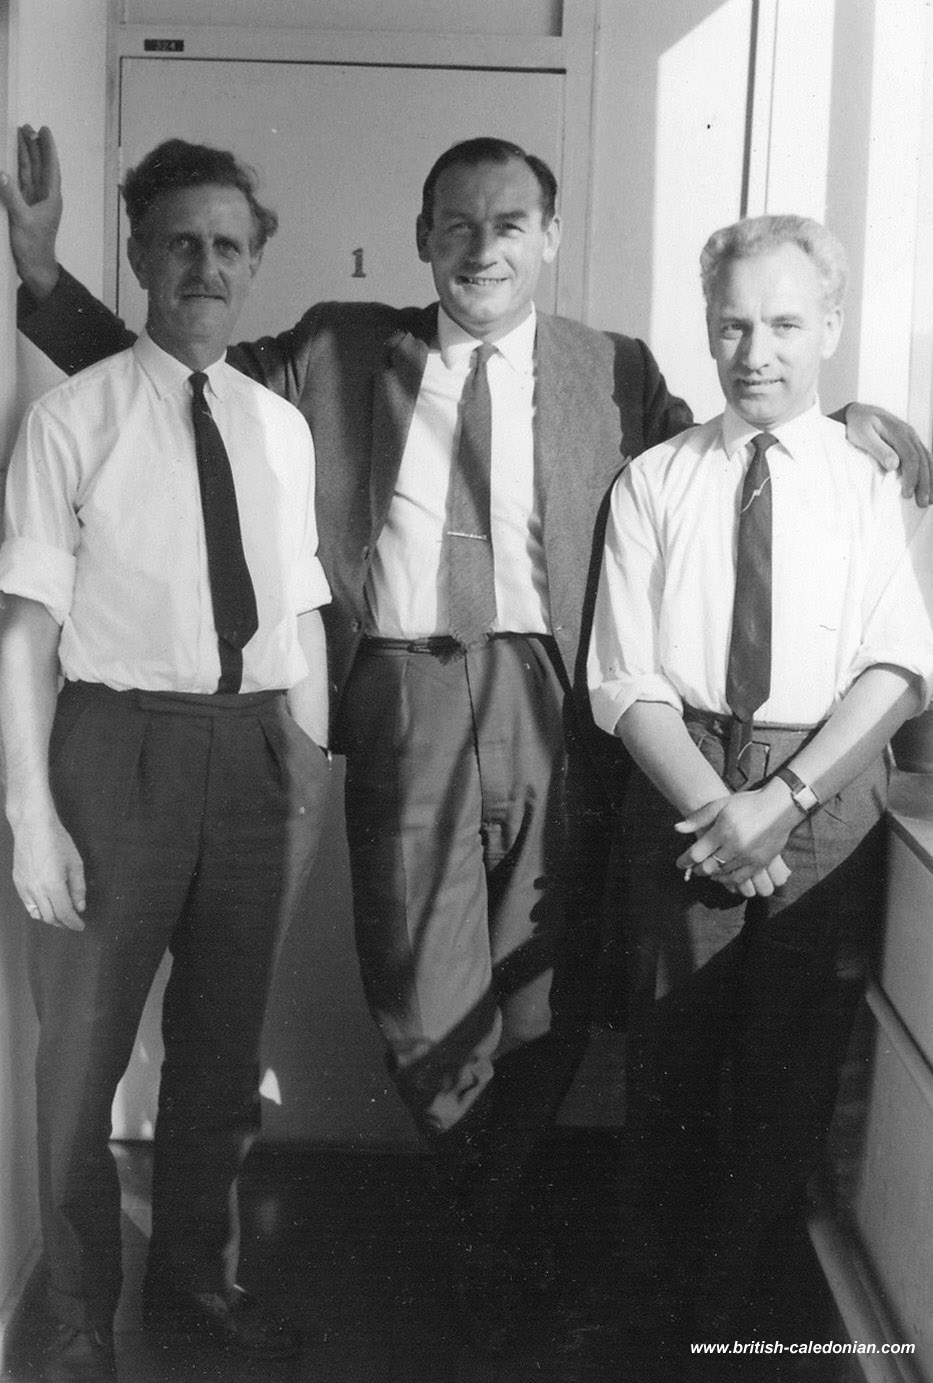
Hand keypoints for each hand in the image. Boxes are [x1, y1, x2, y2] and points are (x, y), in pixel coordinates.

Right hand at [0, 125, 61, 298]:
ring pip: (29, 172)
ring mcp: (34, 201)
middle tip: (26, 126)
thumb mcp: (22, 220)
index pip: (50, 167)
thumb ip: (12, 196)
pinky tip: (10, 161)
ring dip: (25, 155)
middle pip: (39, 165)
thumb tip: (1, 173)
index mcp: (51, 198)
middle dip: (34, 146)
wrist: (34, 268)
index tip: (45, 130)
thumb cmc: (33, 246)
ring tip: (19, 136)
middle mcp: (44, 197)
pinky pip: (20, 183)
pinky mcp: (24, 207)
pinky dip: (16, 170)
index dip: (48, 148)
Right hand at [12, 807, 85, 929]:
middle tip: (73, 922)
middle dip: (63, 923)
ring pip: (37, 913)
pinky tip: (46, 906)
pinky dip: (38, 910)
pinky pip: (27, 904)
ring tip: (61, 916)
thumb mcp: (75, 863)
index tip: (80, 926)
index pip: (64, 913)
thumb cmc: (58, 841)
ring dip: (50, 918)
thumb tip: (80, 907)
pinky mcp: (18, 882)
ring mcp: (24, 887)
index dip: (73, 923)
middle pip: (50, 917)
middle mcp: (36, 890)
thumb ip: (78, 888)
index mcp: (53, 886)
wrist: (33, 826)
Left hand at [675, 790, 795, 895]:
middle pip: (709, 867)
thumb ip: (699, 818)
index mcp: (723, 831)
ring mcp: (749, 857)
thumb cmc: (747, 804)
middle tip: (693, 868)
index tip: (680, 863)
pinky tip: (722, 875)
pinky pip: (740, 878)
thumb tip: (678, 829)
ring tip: (706, 869)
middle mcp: (735, 846)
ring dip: (711, 874)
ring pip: (723, 874)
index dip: (685, 861)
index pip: (697, 853)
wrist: (779, 808)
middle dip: (697, 869)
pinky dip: (728, 880)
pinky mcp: (760, 864)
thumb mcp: (721, 805)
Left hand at [844, 402, 931, 505]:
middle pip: (922, 460)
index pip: (911, 458)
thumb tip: (894, 465)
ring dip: (929, 479)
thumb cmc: (858, 424)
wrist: (858, 412)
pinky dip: (928, 471)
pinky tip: (929, 484)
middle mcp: (909, 434)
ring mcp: (912, 437)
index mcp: (899, 432)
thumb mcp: (863, 435)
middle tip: (923, 503)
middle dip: (924, 483)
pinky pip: (924, 457)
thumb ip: (878, 449)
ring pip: (926, 459)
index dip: (911, 477)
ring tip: (930, 498)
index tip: (907, 494)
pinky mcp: (910, 442)